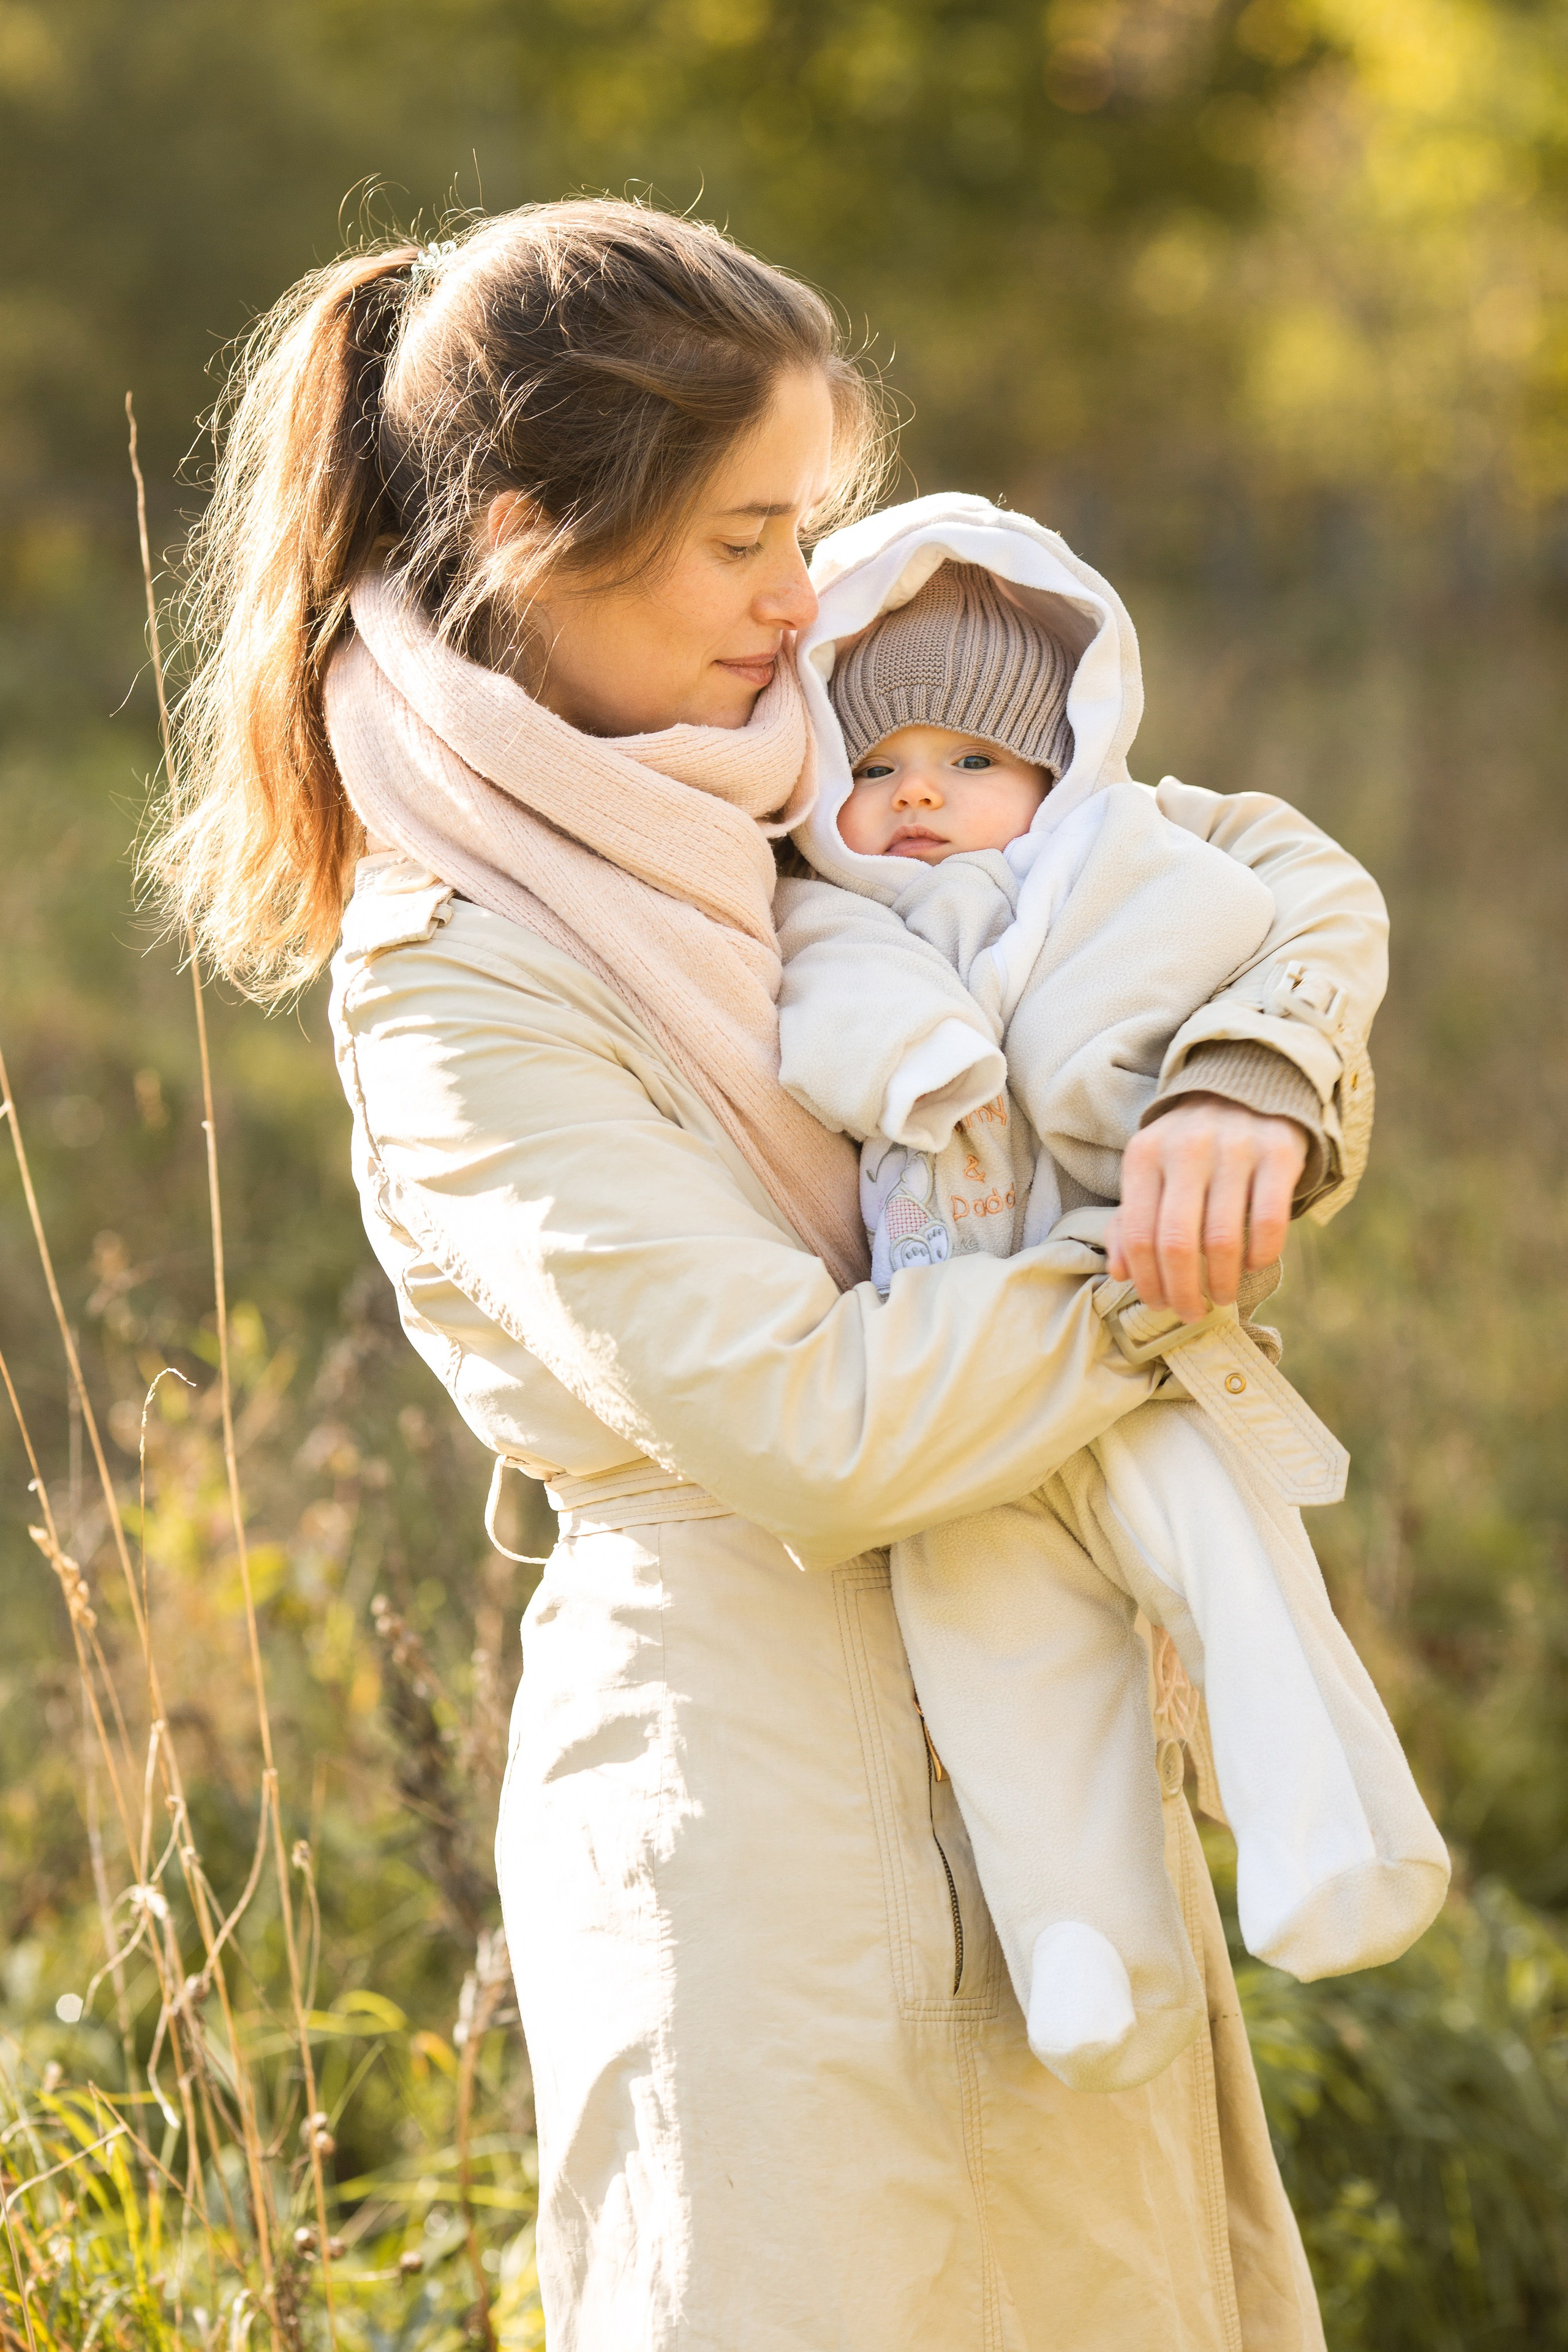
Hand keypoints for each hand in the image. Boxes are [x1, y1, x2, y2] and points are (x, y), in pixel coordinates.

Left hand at [1104, 1094, 1308, 1322]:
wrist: (1244, 1087)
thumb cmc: (1187, 1146)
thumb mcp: (1149, 1171)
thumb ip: (1129, 1221)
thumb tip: (1118, 1274)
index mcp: (1144, 1154)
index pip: (1139, 1235)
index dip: (1147, 1281)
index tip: (1158, 1305)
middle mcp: (1186, 1147)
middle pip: (1177, 1243)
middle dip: (1182, 1292)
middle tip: (1190, 1314)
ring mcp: (1234, 1147)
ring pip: (1223, 1239)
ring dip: (1222, 1282)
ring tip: (1222, 1297)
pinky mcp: (1278, 1152)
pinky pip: (1269, 1220)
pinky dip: (1260, 1255)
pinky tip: (1253, 1265)